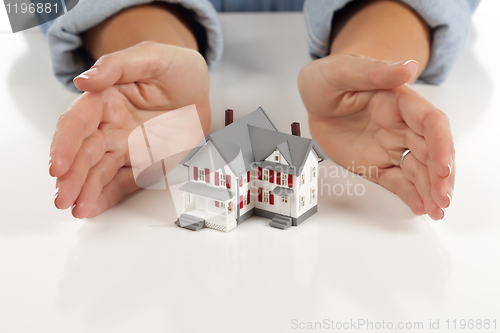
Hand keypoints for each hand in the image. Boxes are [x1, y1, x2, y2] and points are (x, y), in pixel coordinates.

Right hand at [49, 42, 210, 217]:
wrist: (200, 90)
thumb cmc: (176, 70)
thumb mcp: (153, 57)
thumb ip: (119, 65)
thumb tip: (84, 81)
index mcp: (105, 99)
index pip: (78, 122)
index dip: (65, 144)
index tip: (59, 164)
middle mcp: (109, 126)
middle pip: (83, 153)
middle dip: (71, 176)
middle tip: (63, 196)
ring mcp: (124, 148)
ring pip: (98, 172)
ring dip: (84, 191)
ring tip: (76, 208)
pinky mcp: (141, 164)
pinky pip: (121, 183)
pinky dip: (106, 197)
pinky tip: (92, 209)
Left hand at [298, 54, 454, 219]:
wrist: (313, 99)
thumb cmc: (328, 80)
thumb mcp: (342, 72)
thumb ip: (374, 72)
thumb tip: (407, 67)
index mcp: (399, 100)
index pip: (430, 122)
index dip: (441, 144)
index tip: (443, 166)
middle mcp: (401, 125)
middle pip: (431, 151)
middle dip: (441, 176)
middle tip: (442, 198)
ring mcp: (390, 146)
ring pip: (418, 170)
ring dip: (431, 190)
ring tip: (437, 210)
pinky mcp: (376, 163)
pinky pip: (396, 181)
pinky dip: (409, 195)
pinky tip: (421, 208)